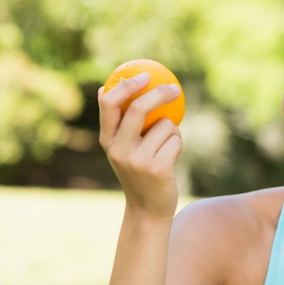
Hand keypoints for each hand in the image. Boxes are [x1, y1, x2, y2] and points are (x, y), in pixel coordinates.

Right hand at [98, 72, 182, 219]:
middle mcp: (118, 149)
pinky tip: (171, 158)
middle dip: (159, 93)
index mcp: (107, 140)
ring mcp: (136, 160)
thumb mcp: (123, 148)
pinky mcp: (157, 168)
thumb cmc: (138, 171)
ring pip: (164, 125)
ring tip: (166, 146)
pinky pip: (176, 140)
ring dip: (173, 130)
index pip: (109, 104)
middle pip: (138, 108)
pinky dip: (178, 144)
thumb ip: (118, 123)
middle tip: (174, 88)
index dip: (126, 85)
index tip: (145, 75)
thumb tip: (105, 87)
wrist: (147, 209)